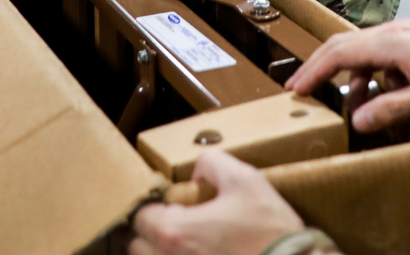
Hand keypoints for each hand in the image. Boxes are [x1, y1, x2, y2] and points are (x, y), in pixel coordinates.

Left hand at [129, 150, 304, 254]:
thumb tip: (196, 174)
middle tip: (179, 224)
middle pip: (138, 246)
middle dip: (152, 234)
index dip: (153, 207)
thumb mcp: (245, 180)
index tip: (172, 205)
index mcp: (175, 231)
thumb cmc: (270, 231)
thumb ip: (212, 163)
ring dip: (162, 252)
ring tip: (191, 243)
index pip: (140, 217)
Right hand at [284, 16, 409, 133]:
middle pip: (341, 46)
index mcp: (387, 44)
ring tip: (350, 106)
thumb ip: (391, 108)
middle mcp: (388, 33)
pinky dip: (371, 73)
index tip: (294, 90)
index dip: (312, 71)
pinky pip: (380, 54)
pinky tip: (382, 93)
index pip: (337, 54)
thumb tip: (357, 120)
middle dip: (319, 68)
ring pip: (361, 52)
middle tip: (301, 91)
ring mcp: (400, 34)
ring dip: (350, 76)